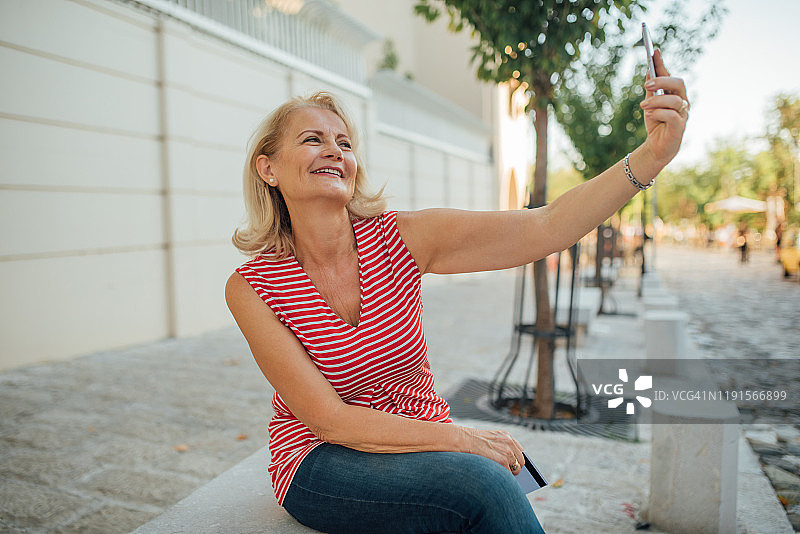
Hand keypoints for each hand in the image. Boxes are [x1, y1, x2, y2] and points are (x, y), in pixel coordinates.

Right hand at [463, 427, 524, 474]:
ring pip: (516, 469)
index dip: (516, 459)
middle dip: (514, 467)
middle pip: (521, 461)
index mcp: (506, 436)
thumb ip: (502, 447)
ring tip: (498, 472)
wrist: (461, 439)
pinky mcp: (502, 460)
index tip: (513, 465)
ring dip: (508, 472)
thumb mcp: (490, 439)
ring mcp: (506, 450)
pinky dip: (503, 476)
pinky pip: (509, 473)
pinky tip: (495, 473)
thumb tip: (512, 462)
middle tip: (504, 470)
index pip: (520, 452)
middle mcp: (509, 442)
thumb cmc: (473, 441)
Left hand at [639, 49, 688, 166]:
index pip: (670, 75)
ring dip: (656, 101)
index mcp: (674, 94)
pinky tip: (650, 115)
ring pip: (675, 100)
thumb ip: (651, 89)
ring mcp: (683, 114)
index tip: (653, 51)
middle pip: (678, 83)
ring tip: (643, 107)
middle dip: (662, 81)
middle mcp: (682, 101)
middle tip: (646, 86)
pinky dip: (659, 113)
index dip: (662, 63)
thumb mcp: (650, 103)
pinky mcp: (680, 127)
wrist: (656, 148)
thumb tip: (649, 70)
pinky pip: (672, 115)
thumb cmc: (655, 124)